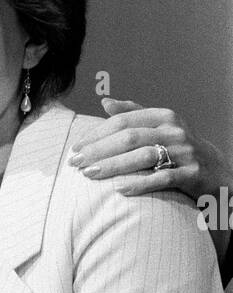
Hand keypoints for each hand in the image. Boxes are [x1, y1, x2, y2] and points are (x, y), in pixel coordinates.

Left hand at [69, 98, 228, 200]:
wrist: (217, 171)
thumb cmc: (180, 149)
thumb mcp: (161, 126)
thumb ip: (134, 113)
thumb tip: (105, 102)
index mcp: (164, 116)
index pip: (123, 122)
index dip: (97, 135)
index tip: (75, 148)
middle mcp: (174, 131)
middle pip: (129, 138)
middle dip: (99, 150)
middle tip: (75, 163)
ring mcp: (185, 152)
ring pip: (143, 156)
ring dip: (113, 166)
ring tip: (89, 175)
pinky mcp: (192, 174)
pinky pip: (163, 178)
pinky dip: (140, 183)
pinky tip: (118, 189)